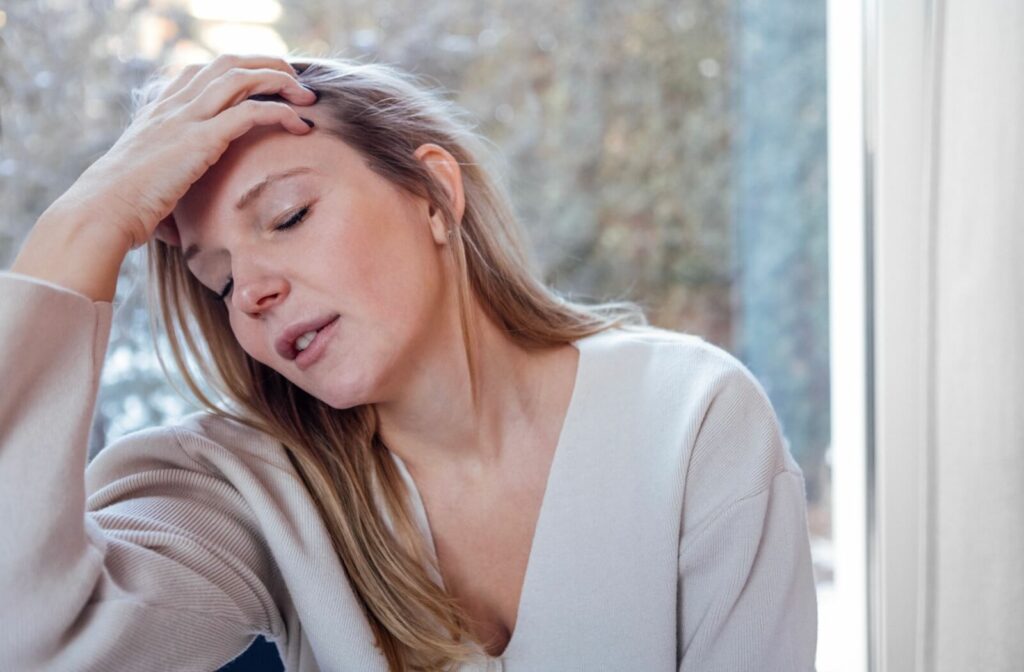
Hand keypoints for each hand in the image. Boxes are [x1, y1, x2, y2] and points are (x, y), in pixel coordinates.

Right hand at [55, 54, 316, 250]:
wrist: (101, 212)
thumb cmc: (121, 211)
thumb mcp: (145, 186)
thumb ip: (164, 186)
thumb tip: (174, 227)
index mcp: (158, 112)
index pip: (200, 72)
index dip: (235, 70)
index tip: (261, 84)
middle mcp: (173, 107)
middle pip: (226, 63)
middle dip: (264, 64)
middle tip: (292, 81)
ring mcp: (186, 119)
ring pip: (241, 77)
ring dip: (279, 80)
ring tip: (305, 95)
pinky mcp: (201, 140)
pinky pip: (250, 112)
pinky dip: (280, 112)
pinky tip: (299, 124)